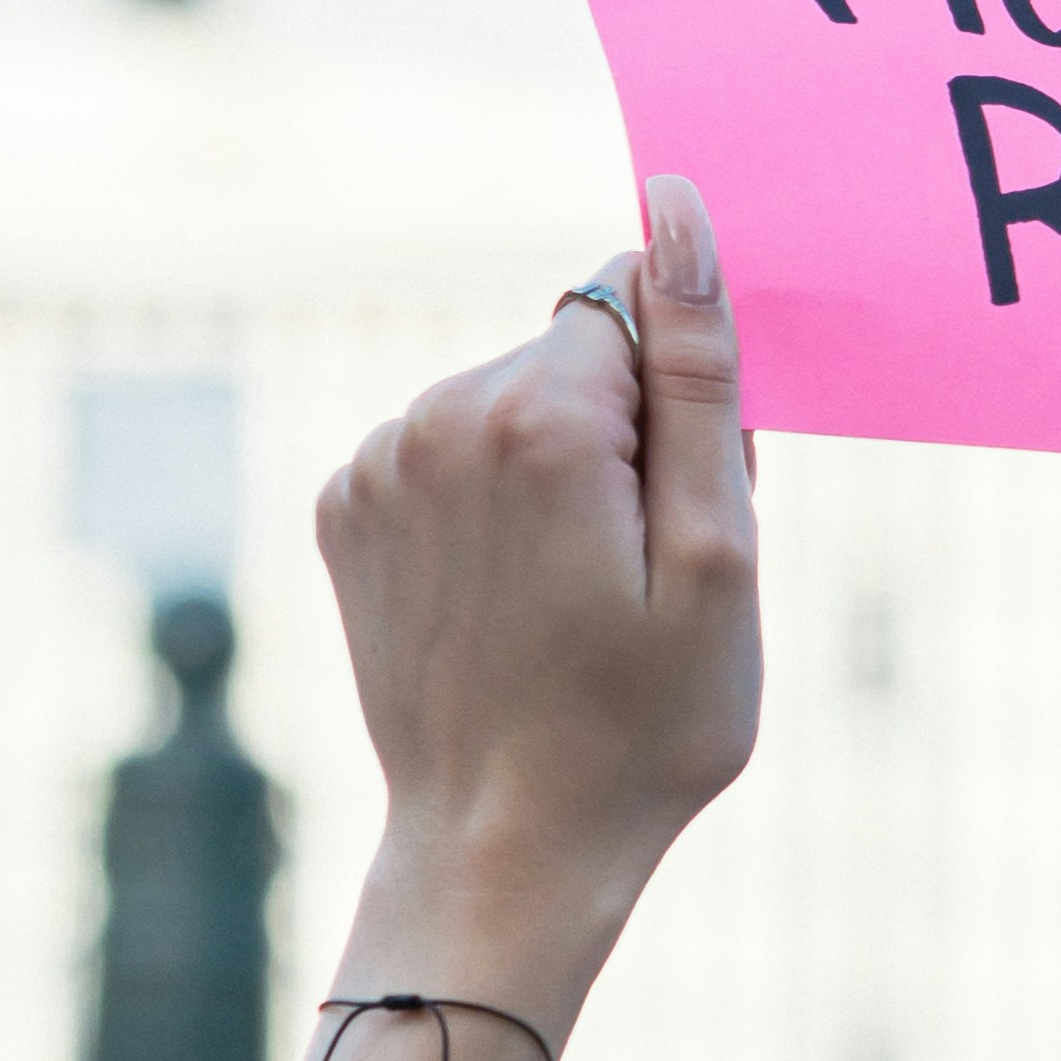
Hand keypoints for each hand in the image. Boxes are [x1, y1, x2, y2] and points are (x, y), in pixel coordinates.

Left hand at [319, 177, 760, 1026]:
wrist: (505, 851)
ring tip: (573, 598)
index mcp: (541, 416)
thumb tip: (678, 210)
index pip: (639, 300)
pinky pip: (444, 455)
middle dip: (622, 432)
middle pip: (571, 354)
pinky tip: (508, 600)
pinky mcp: (344, 510)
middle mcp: (437, 414)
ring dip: (554, 470)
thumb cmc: (640, 724)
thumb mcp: (716, 552)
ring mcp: (376, 464)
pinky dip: (487, 506)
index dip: (685, 398)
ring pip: (507, 403)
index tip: (683, 505)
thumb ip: (698, 371)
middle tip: (639, 572)